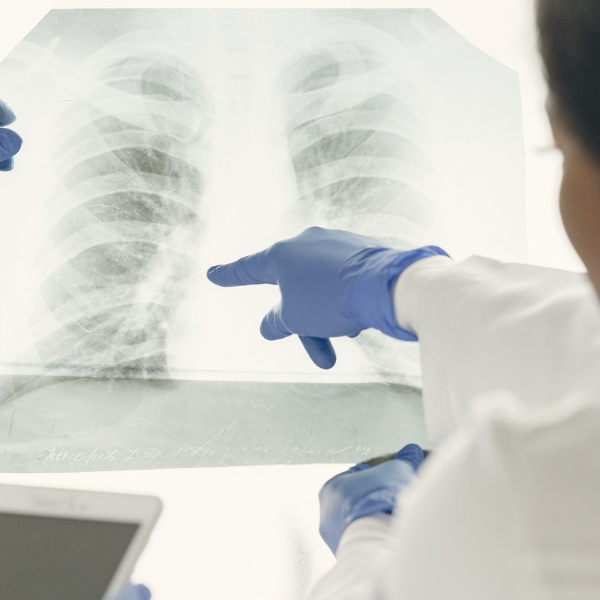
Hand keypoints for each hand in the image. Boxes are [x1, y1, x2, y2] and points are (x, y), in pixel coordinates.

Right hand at [206, 226, 447, 368]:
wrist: (387, 286)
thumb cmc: (333, 300)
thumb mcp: (294, 319)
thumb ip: (277, 322)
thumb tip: (270, 326)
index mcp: (282, 254)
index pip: (247, 269)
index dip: (228, 275)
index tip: (213, 275)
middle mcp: (306, 244)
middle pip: (293, 291)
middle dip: (305, 327)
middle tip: (322, 356)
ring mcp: (336, 245)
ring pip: (321, 291)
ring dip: (328, 322)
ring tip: (346, 339)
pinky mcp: (362, 252)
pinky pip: (343, 284)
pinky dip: (345, 306)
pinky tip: (360, 320)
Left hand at [319, 444, 425, 552]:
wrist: (378, 537)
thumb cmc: (379, 499)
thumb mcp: (396, 470)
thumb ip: (403, 460)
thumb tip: (411, 452)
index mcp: (330, 488)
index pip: (360, 476)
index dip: (383, 475)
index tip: (397, 479)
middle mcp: (327, 513)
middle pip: (361, 500)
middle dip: (379, 498)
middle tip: (399, 499)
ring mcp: (335, 537)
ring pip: (362, 522)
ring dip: (378, 519)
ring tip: (398, 518)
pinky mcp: (347, 555)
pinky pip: (366, 540)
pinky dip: (377, 536)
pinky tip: (392, 534)